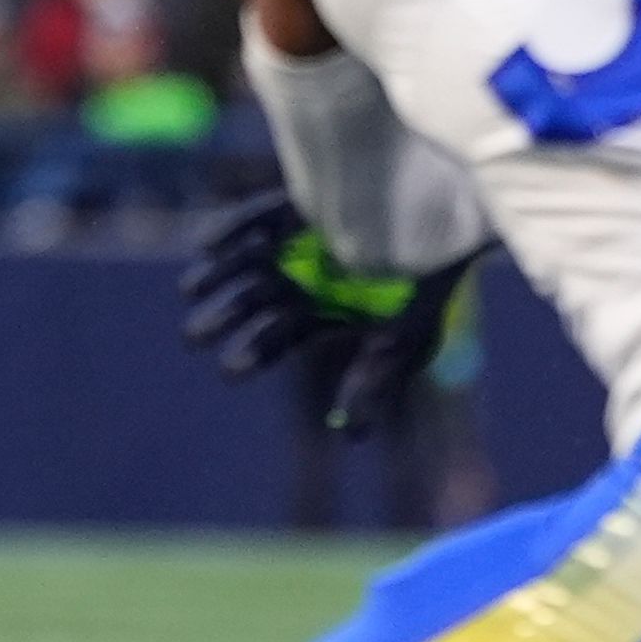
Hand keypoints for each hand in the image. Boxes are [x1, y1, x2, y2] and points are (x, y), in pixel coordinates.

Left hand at [180, 189, 473, 438]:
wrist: (451, 219)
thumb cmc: (427, 285)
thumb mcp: (402, 341)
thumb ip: (373, 385)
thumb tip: (351, 440)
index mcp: (320, 310)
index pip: (276, 338)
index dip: (252, 353)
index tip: (229, 372)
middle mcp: (302, 276)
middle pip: (253, 302)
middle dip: (222, 319)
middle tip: (194, 338)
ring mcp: (297, 238)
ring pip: (245, 260)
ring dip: (216, 275)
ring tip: (189, 291)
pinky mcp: (298, 202)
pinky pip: (256, 215)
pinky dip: (231, 229)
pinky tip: (205, 247)